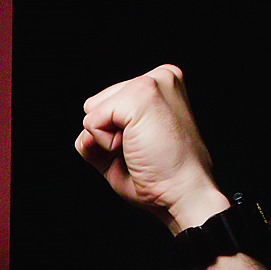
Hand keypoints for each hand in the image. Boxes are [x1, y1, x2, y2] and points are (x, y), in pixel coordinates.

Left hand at [74, 64, 227, 232]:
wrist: (184, 193)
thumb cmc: (161, 177)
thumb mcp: (123, 148)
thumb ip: (98, 132)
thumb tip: (86, 131)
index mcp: (161, 84)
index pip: (107, 104)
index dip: (113, 135)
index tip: (146, 147)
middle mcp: (159, 76)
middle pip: (95, 104)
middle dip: (108, 135)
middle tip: (143, 151)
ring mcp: (150, 82)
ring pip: (91, 111)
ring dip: (107, 140)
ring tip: (142, 149)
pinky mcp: (139, 94)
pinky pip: (92, 122)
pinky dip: (106, 144)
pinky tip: (137, 148)